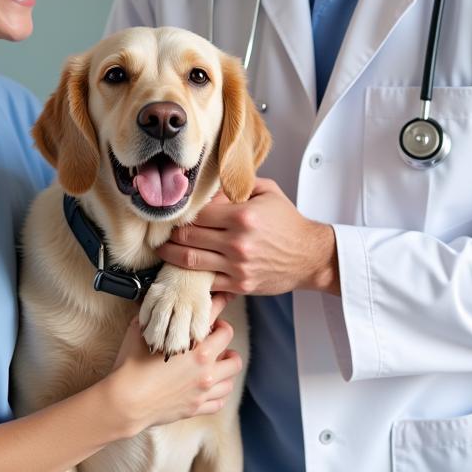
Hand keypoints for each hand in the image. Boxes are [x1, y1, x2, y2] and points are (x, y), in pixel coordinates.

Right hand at [108, 293, 240, 432]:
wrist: (125, 403)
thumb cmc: (131, 368)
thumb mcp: (139, 333)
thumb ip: (152, 318)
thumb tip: (154, 307)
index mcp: (195, 346)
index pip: (216, 316)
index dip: (221, 303)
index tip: (223, 299)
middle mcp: (205, 367)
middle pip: (231, 345)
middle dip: (224, 335)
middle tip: (213, 334)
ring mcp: (203, 389)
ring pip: (232, 374)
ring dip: (226, 365)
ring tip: (217, 361)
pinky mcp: (197, 407)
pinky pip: (221, 400)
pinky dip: (220, 391)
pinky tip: (211, 386)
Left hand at [157, 180, 338, 295]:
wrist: (309, 256)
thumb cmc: (287, 222)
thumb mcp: (267, 192)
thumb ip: (237, 186)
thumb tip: (208, 187)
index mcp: (242, 216)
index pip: (198, 212)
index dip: (183, 212)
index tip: (174, 211)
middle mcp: (237, 242)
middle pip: (188, 236)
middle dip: (171, 233)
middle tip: (161, 230)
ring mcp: (237, 266)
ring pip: (190, 260)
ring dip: (170, 254)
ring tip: (161, 249)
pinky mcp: (239, 284)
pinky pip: (206, 282)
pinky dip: (190, 276)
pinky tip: (180, 270)